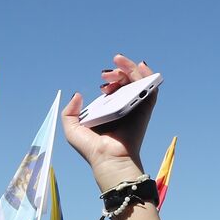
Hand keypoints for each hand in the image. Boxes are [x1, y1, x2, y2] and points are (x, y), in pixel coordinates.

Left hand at [62, 54, 155, 188]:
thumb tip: (78, 95)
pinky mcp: (145, 110)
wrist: (107, 158)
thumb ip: (68, 113)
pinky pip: (151, 90)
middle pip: (126, 81)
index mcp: (110, 109)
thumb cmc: (91, 148)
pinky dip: (149, 75)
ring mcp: (135, 107)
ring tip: (120, 61)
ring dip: (130, 68)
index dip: (110, 78)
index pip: (114, 87)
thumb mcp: (72, 130)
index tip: (103, 81)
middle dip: (118, 72)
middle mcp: (124, 107)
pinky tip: (142, 66)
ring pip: (138, 81)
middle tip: (107, 74)